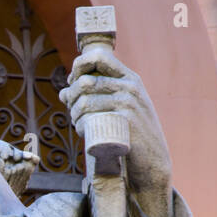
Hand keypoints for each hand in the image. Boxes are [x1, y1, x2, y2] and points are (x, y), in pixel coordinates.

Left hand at [59, 45, 172, 208]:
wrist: (154, 161)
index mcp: (130, 78)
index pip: (98, 55)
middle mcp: (130, 86)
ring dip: (73, 113)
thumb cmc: (133, 135)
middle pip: (85, 81)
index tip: (72, 82)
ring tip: (77, 124)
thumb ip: (97, 96)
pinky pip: (90, 116)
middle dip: (71, 97)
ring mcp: (128, 103)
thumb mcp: (121, 109)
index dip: (78, 66)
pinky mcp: (124, 121)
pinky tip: (82, 131)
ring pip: (84, 100)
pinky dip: (80, 124)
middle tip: (72, 112)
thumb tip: (63, 92)